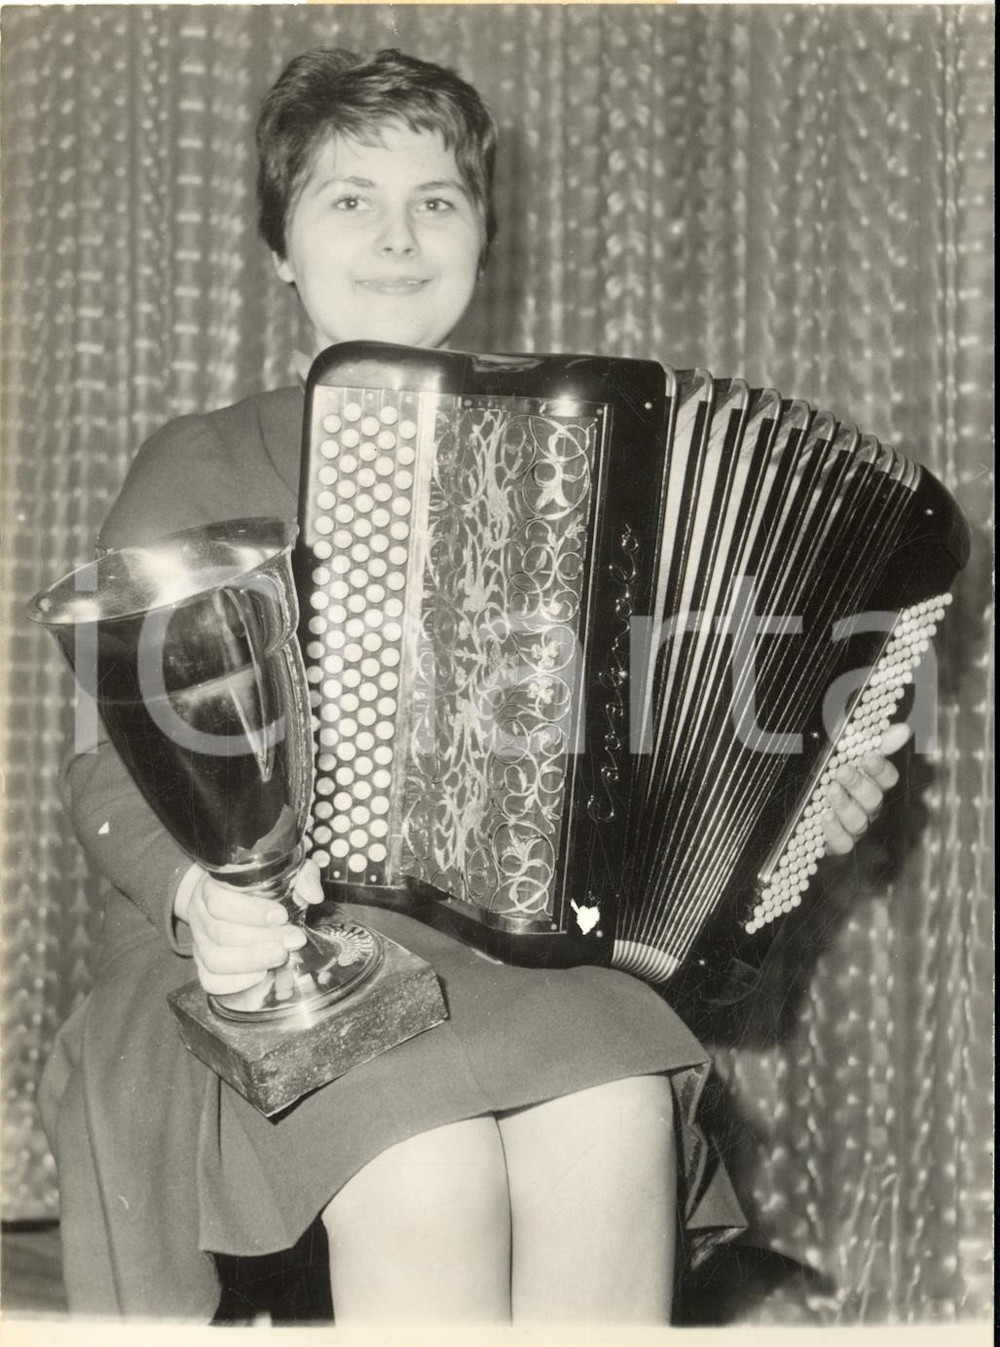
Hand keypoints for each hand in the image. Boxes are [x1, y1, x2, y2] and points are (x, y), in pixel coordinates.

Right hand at [174, 857, 323, 996]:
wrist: (221, 895)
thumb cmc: (254, 883)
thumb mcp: (279, 871)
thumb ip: (299, 877)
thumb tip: (313, 895)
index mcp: (212, 887)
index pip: (220, 900)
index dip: (250, 911)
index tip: (282, 916)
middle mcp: (201, 914)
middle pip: (221, 932)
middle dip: (261, 939)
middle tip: (293, 940)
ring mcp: (199, 941)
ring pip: (214, 959)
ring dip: (250, 961)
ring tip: (280, 957)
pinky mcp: (203, 964)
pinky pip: (209, 980)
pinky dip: (233, 983)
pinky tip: (260, 977)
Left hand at [821, 723, 910, 855]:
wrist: (797, 811)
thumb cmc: (826, 777)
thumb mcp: (841, 755)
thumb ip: (869, 742)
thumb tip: (903, 728)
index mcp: (870, 784)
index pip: (887, 778)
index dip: (881, 768)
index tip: (868, 756)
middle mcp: (866, 807)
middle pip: (873, 799)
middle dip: (859, 784)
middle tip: (841, 771)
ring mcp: (853, 827)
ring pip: (859, 821)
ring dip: (844, 805)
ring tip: (829, 790)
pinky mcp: (837, 843)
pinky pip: (843, 843)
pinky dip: (834, 831)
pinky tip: (823, 817)